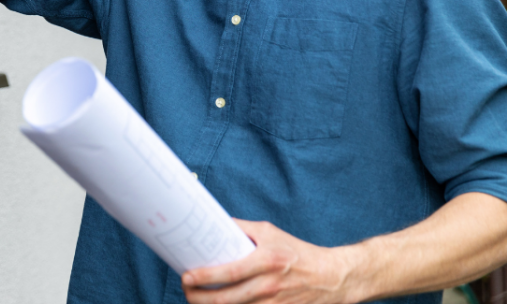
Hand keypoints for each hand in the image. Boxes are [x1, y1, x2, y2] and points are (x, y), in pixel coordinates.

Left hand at [181, 220, 355, 303]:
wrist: (331, 276)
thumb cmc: (296, 251)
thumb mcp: (269, 233)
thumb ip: (242, 228)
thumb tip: (212, 221)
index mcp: (267, 260)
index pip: (230, 272)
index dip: (205, 277)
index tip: (186, 276)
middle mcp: (270, 285)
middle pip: (226, 299)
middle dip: (199, 298)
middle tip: (186, 290)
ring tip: (196, 299)